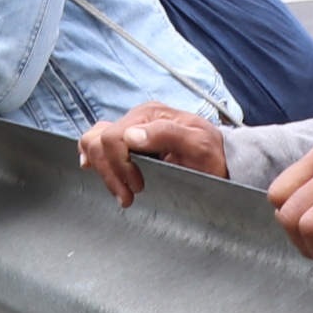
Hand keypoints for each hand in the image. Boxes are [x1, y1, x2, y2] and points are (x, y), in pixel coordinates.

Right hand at [76, 103, 227, 204]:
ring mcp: (130, 129)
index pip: (113, 137)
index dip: (120, 166)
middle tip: (128, 196)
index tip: (138, 187)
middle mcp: (137, 119)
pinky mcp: (126, 143)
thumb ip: (167, 134)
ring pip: (93, 142)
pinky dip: (94, 159)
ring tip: (121, 192)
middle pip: (99, 141)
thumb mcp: (199, 144)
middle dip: (110, 172)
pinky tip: (101, 172)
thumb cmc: (212, 154)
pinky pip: (97, 144)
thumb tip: (131, 136)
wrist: (220, 161)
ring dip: (102, 170)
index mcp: (150, 115)